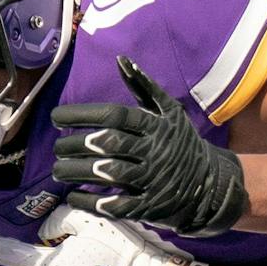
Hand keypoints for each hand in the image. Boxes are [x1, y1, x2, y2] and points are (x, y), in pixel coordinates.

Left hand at [51, 57, 248, 236]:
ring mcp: (152, 179)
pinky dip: (92, 202)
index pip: (114, 115)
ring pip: (109, 173)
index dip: (82, 115)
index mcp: (155, 125)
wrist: (210, 184)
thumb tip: (121, 59)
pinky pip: (117, 205)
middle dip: (76, 145)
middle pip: (108, 144)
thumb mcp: (169, 113)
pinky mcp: (150, 206)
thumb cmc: (180, 143)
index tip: (56, 118)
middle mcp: (153, 150)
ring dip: (78, 172)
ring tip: (58, 170)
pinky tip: (73, 196)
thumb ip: (144, 87)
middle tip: (57, 147)